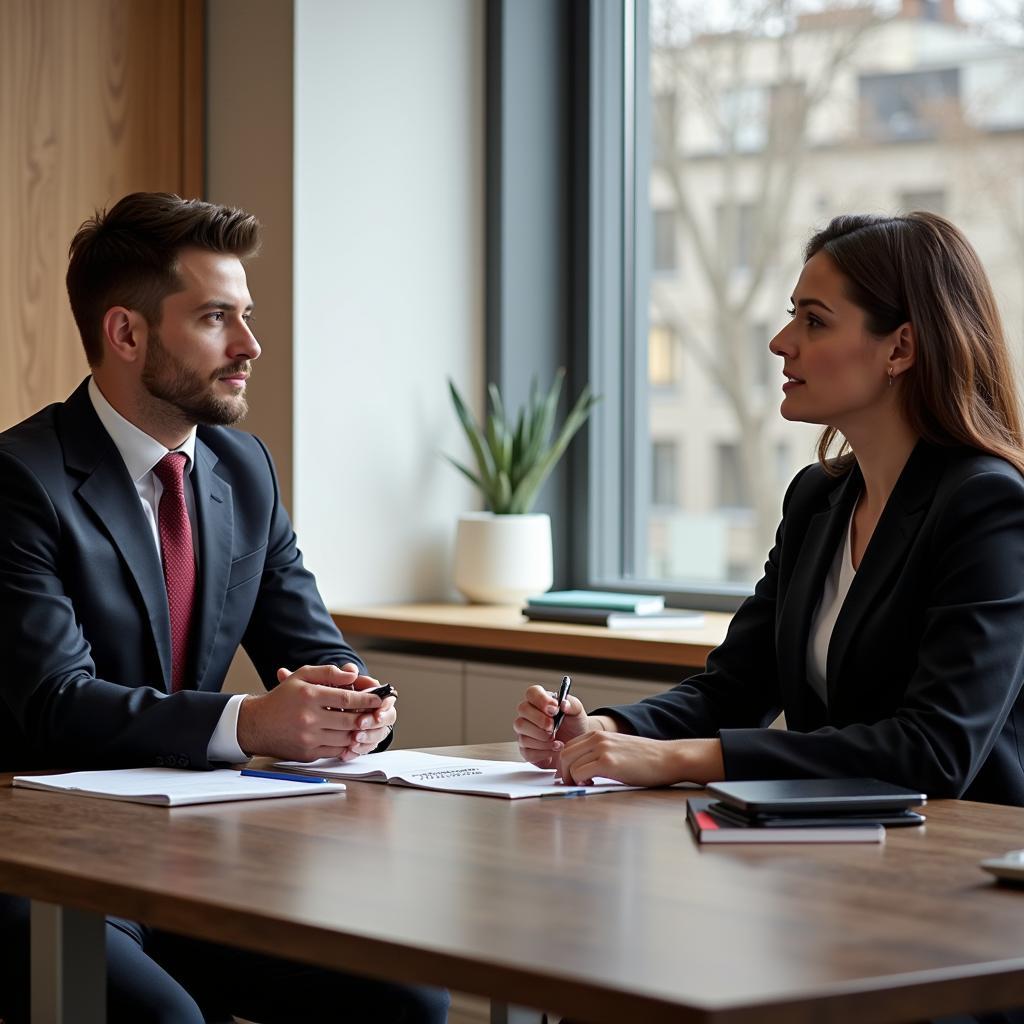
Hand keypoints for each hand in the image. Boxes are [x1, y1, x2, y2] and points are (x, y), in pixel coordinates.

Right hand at [236, 663, 395, 761]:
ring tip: (369, 725)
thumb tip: (352, 674)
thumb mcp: (302, 676)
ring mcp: (308, 738)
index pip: (346, 698)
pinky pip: (335, 751)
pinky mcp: (307, 754)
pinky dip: (347, 745)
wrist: (256, 724)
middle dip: (368, 717)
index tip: (379, 699)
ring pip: (345, 738)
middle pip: (349, 720)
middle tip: (379, 714)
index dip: (367, 699)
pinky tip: (353, 737)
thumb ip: (328, 673)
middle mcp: (309, 719)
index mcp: (309, 696)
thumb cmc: (282, 698)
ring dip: (360, 732)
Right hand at [514, 684, 601, 768]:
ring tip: (557, 741)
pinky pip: (528, 752)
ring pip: (523, 733)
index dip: (541, 699)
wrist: (577, 745)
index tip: (554, 709)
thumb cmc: (574, 725)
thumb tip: (563, 704)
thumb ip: (572, 705)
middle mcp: (528, 714)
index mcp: (540, 700)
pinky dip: (544, 752)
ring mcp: (524, 732)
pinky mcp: (526, 750)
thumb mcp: (578, 712)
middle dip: (540, 720)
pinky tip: (554, 749)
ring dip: (543, 739)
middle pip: (523, 710)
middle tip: (554, 727)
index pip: (532, 692)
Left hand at [558, 733, 723, 787]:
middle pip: (564, 754)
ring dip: (570, 778)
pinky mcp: (608, 762)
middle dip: (563, 772)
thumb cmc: (645, 758)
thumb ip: (598, 754)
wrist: (667, 758)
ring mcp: (602, 749)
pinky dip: (580, 781)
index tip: (569, 776)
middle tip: (571, 784)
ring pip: (569, 764)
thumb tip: (580, 769)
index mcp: (598, 735)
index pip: (568, 747)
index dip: (565, 764)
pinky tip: (592, 784)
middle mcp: (597, 739)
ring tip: (584, 784)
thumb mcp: (617, 749)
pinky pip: (580, 772)